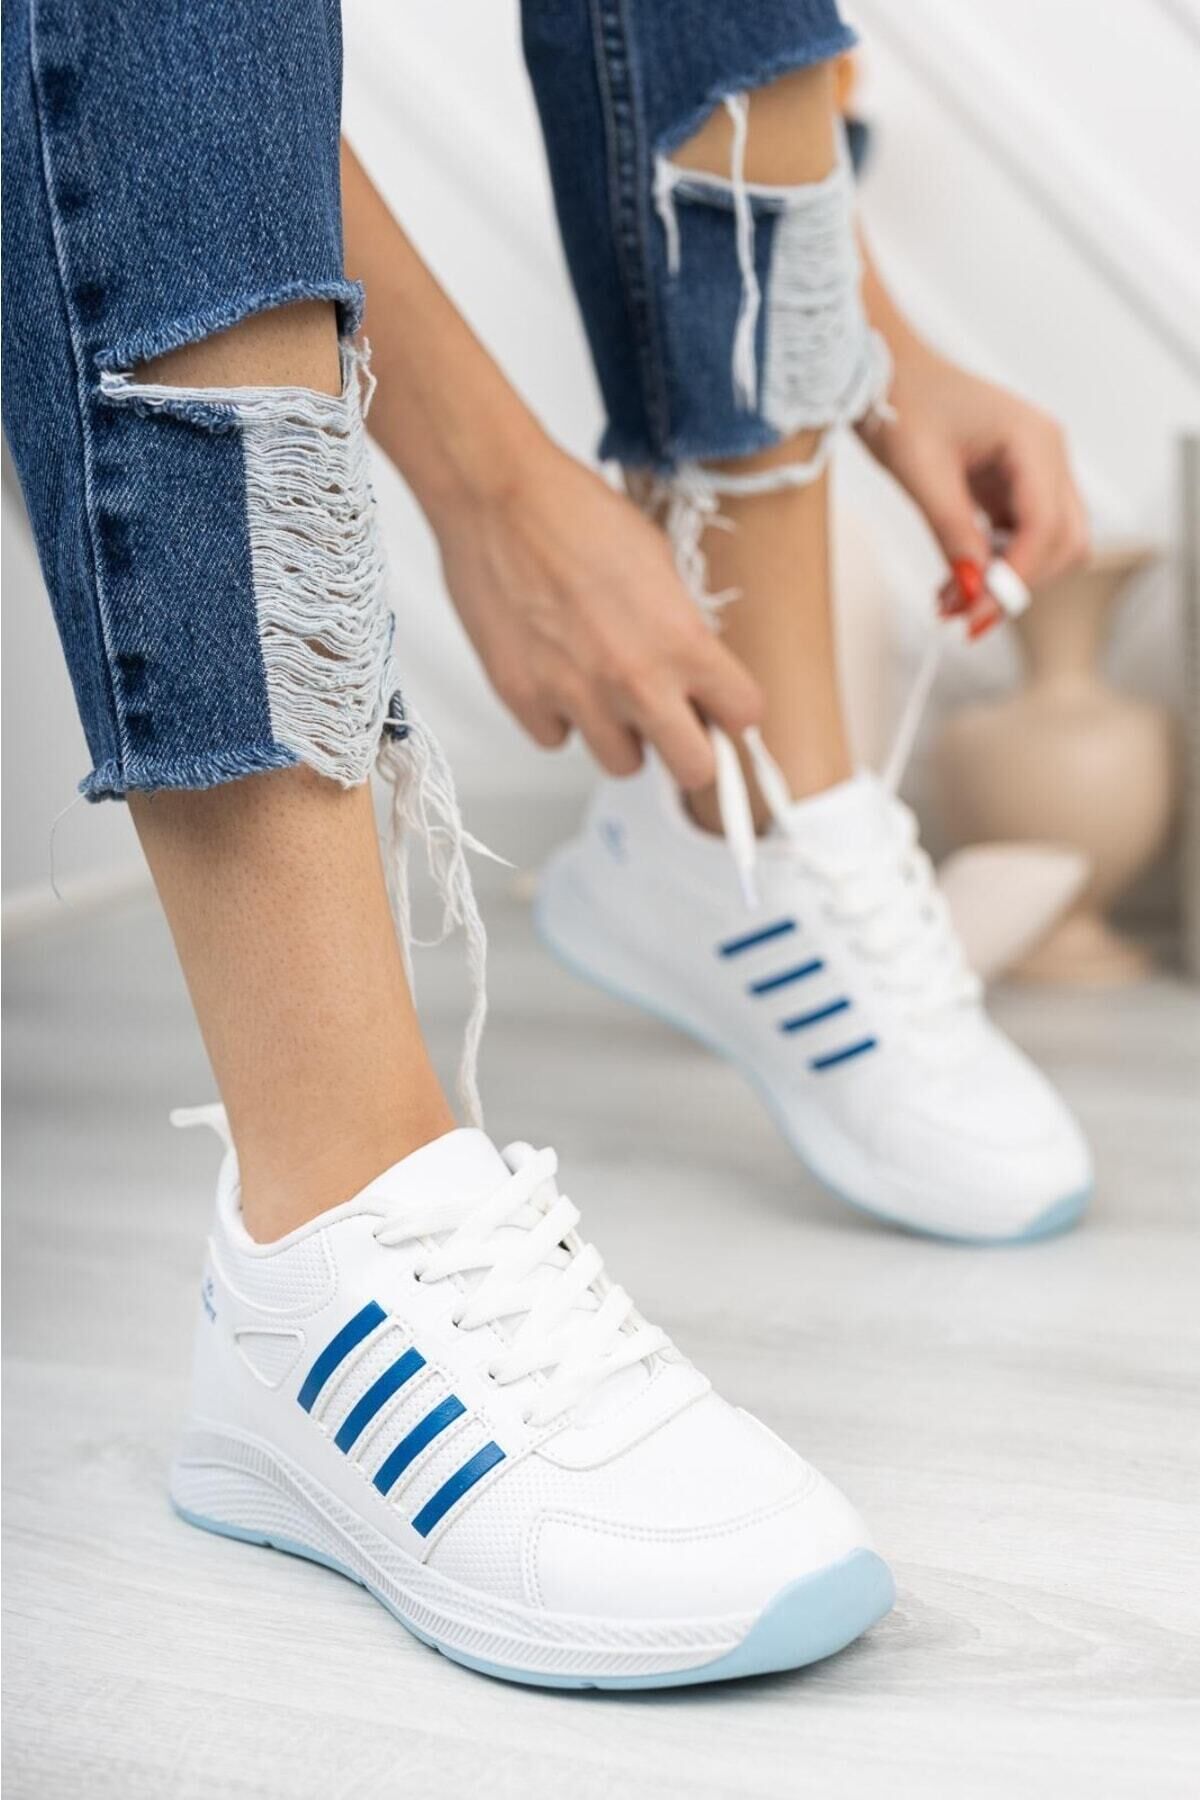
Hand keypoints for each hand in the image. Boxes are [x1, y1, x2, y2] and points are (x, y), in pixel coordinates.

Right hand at [427, 434, 761, 789]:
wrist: (497, 496)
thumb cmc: (575, 513)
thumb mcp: (658, 563)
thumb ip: (680, 629)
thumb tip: (690, 669)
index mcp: (681, 641)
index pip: (743, 714)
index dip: (733, 710)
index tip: (721, 706)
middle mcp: (634, 680)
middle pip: (693, 768)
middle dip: (688, 748)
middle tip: (672, 722)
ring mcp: (576, 696)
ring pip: (622, 764)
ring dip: (621, 736)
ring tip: (604, 689)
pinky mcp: (523, 699)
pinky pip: (557, 740)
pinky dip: (559, 717)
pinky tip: (555, 674)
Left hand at [858, 337, 1089, 589]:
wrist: (886, 372)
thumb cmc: (903, 402)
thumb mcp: (921, 473)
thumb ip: (952, 532)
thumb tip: (973, 589)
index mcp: (1034, 440)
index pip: (1046, 527)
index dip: (1015, 578)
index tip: (976, 614)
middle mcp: (1047, 455)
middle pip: (1065, 542)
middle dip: (1018, 583)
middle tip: (964, 613)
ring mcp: (1036, 471)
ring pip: (1048, 545)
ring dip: (1005, 578)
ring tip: (950, 599)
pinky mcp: (1015, 486)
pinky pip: (1020, 538)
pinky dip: (993, 565)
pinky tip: (955, 579)